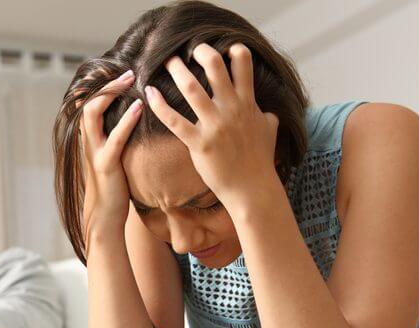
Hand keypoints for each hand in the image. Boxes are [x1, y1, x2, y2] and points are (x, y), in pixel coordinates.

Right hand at [78, 70, 144, 255]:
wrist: (104, 217)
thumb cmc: (114, 187)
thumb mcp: (113, 157)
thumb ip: (116, 137)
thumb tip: (132, 118)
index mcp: (90, 138)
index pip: (89, 102)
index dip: (101, 84)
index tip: (120, 70)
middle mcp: (87, 141)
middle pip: (88, 101)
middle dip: (106, 83)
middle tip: (127, 70)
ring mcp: (94, 152)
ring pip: (94, 113)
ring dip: (112, 93)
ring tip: (130, 79)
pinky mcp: (105, 165)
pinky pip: (114, 138)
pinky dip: (126, 121)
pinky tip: (140, 108)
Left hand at [145, 43, 280, 208]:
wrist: (252, 189)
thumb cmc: (260, 160)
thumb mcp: (269, 131)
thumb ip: (266, 115)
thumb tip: (267, 111)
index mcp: (248, 103)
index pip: (243, 64)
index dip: (232, 49)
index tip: (221, 47)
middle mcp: (231, 109)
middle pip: (214, 67)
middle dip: (200, 51)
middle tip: (188, 49)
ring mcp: (214, 126)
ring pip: (191, 88)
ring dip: (176, 70)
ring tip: (167, 61)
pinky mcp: (199, 143)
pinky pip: (174, 120)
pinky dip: (159, 105)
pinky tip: (149, 93)